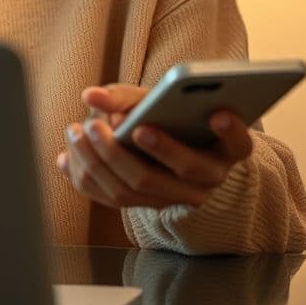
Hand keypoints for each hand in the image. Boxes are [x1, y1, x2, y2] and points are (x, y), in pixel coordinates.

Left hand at [56, 83, 253, 210]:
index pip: (239, 144)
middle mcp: (208, 179)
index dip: (231, 131)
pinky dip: (87, 178)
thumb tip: (91, 95)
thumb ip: (127, 95)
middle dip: (143, 147)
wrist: (170, 148)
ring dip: (101, 160)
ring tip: (76, 130)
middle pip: (179, 172)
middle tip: (105, 125)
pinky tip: (66, 155)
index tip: (217, 115)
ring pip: (139, 190)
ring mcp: (179, 199)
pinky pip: (115, 200)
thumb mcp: (157, 100)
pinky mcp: (149, 209)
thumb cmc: (169, 115)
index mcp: (226, 149)